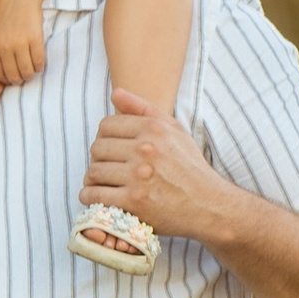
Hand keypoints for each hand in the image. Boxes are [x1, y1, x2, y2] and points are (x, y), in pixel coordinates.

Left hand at [0, 0, 49, 88]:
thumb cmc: (5, 11)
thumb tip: (0, 73)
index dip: (6, 79)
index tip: (11, 78)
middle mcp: (4, 47)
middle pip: (13, 76)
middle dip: (19, 80)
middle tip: (24, 77)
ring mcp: (19, 43)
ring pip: (27, 71)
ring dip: (31, 75)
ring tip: (32, 71)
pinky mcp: (34, 39)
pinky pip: (39, 62)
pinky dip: (40, 67)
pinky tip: (39, 64)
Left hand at [79, 91, 221, 240]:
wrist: (208, 204)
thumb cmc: (189, 166)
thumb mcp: (174, 130)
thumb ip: (143, 108)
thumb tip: (115, 93)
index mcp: (153, 129)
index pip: (106, 125)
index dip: (103, 137)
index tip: (110, 150)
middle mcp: (146, 149)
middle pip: (97, 148)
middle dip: (98, 158)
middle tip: (106, 168)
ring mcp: (139, 176)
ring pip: (94, 171)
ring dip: (92, 179)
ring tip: (101, 183)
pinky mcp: (134, 201)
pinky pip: (96, 194)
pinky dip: (90, 197)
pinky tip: (96, 198)